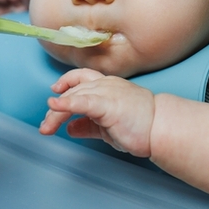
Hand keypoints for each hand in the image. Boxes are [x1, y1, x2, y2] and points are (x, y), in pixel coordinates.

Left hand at [39, 68, 155, 156]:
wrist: (162, 129)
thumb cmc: (141, 127)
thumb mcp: (108, 126)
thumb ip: (88, 125)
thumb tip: (71, 128)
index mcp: (108, 86)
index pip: (81, 80)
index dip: (66, 83)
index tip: (54, 94)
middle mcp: (105, 84)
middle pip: (72, 91)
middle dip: (55, 109)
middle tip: (46, 126)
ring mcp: (106, 92)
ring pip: (73, 97)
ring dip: (56, 113)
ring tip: (47, 127)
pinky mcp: (107, 104)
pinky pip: (81, 102)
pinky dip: (65, 103)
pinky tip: (53, 106)